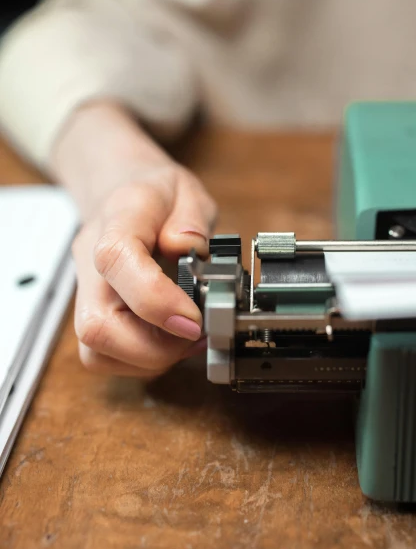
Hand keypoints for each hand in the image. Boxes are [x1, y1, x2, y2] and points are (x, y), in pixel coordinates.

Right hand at [51, 102, 216, 376]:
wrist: (117, 190)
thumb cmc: (155, 194)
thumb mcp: (185, 188)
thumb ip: (192, 216)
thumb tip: (188, 246)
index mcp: (117, 220)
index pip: (117, 260)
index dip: (156, 300)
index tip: (194, 319)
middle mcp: (91, 261)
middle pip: (97, 325)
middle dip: (155, 347)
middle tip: (197, 332)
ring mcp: (86, 291)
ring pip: (96, 349)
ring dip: (149, 358)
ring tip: (186, 337)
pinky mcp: (90, 313)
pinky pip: (102, 356)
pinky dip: (139, 361)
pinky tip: (167, 341)